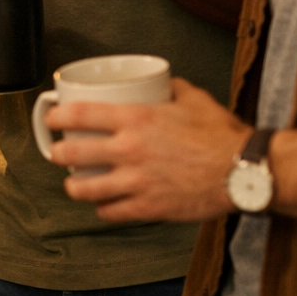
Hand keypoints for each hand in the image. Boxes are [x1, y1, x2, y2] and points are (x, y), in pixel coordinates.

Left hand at [47, 78, 250, 222]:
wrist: (245, 171)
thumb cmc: (221, 135)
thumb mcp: (193, 98)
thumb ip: (171, 88)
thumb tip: (162, 83)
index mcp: (135, 119)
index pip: (78, 114)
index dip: (56, 116)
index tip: (52, 118)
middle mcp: (129, 149)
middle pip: (70, 153)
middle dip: (57, 153)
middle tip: (59, 152)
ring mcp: (136, 181)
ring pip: (84, 189)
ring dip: (74, 187)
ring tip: (74, 184)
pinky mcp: (148, 208)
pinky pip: (111, 212)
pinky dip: (103, 209)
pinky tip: (104, 205)